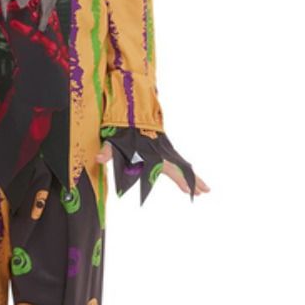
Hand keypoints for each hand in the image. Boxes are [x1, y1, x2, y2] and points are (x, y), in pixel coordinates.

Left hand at [95, 141, 210, 195]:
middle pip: (181, 168)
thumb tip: (98, 159)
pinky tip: (189, 177)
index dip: (178, 179)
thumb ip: (106, 151)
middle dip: (194, 180)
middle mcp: (161, 152)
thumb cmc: (119, 130)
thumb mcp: (112, 142)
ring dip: (192, 177)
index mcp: (152, 154)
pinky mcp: (162, 148)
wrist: (129, 112)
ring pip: (182, 165)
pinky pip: (177, 162)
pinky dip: (185, 170)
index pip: (168, 169)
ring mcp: (163, 150)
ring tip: (204, 190)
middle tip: (206, 192)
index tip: (188, 190)